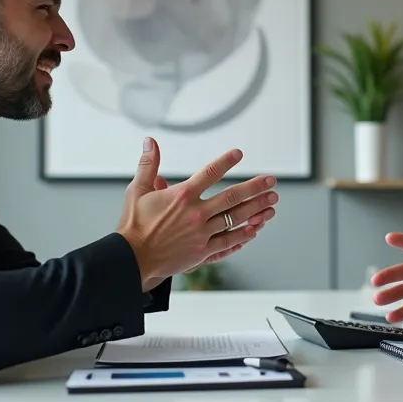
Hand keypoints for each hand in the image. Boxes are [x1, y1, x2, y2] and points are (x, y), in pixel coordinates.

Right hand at [118, 138, 278, 289]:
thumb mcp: (137, 191)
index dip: (226, 162)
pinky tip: (255, 229)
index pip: (209, 173)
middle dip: (255, 188)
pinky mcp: (202, 252)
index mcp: (181, 196)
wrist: (131, 259)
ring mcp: (201, 234)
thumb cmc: (133, 226)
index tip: (239, 154)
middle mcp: (196, 214)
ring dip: (257, 210)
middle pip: (233, 198)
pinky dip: (243, 235)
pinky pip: (228, 242)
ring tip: (272, 204)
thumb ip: (148, 165)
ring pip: (236, 220)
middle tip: (271, 182)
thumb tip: (149, 142)